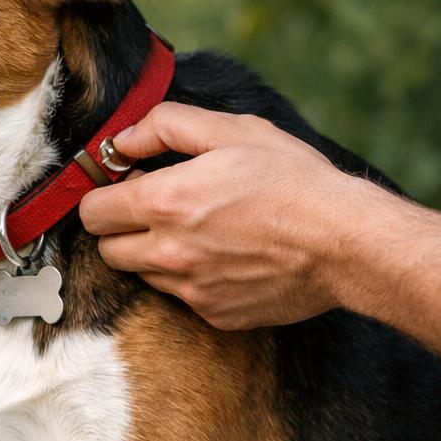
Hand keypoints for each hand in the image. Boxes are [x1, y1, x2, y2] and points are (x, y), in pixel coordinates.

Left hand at [78, 103, 365, 329]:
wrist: (348, 243)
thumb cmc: (293, 180)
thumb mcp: (231, 130)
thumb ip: (164, 126)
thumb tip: (121, 141)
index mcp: (164, 203)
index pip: (92, 211)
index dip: (104, 195)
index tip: (126, 186)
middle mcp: (167, 253)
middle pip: (105, 249)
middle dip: (120, 228)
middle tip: (155, 209)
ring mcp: (190, 289)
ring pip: (141, 274)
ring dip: (152, 254)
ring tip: (197, 230)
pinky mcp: (215, 314)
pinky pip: (181, 296)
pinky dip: (190, 278)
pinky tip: (224, 256)